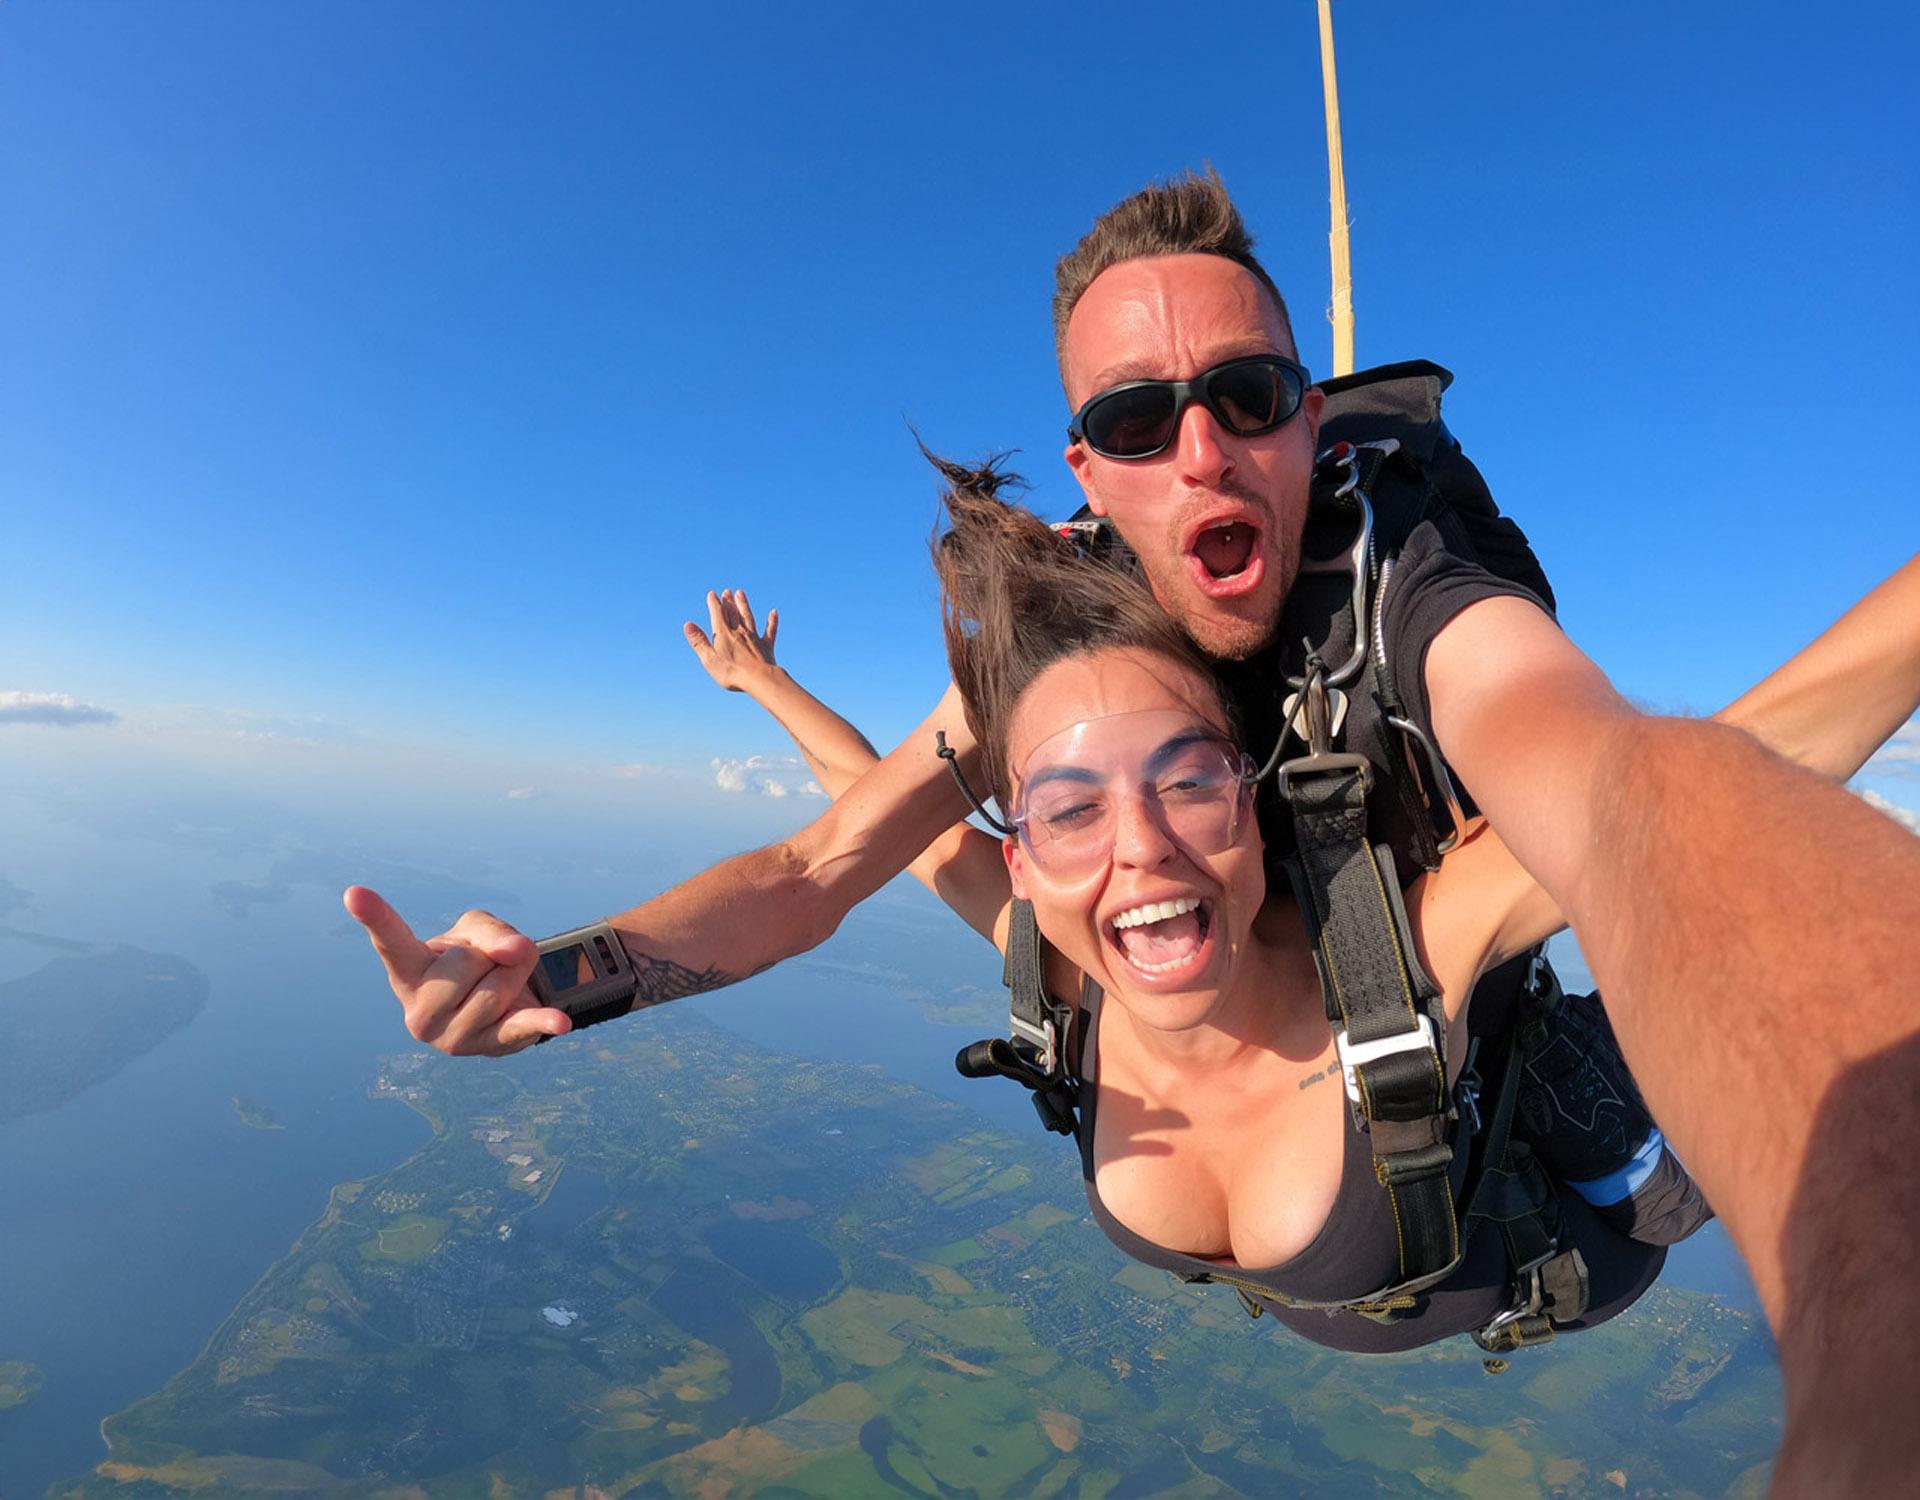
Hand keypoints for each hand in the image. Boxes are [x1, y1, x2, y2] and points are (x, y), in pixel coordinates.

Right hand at [343, 886, 571, 1055]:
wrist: (504, 1000)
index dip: (375, 918)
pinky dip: (543, 1022)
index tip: (354, 894)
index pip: (392, 942)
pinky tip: (559, 1022)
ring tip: (502, 982)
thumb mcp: (480, 930)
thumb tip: (515, 951)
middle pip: (470, 962)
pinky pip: (522, 1027)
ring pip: (499, 985)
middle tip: (486, 965)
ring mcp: (452, 1037)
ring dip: (514, 974)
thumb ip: (493, 932)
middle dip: (491, 954)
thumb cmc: (479, 960)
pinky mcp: (491, 1047)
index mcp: (407, 973)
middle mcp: (418, 1012)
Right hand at [684, 587, 779, 692]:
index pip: (717, 614)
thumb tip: (688, 624)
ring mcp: (754, 638)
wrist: (759, 679)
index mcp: (724, 635)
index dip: (714, 603)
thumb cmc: (731, 672)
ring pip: (748, 617)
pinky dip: (772, 621)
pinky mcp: (767, 647)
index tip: (712, 594)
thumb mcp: (709, 659)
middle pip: (733, 613)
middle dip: (729, 601)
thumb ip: (698, 641)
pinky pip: (770, 631)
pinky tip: (773, 612)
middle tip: (727, 591)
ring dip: (744, 605)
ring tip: (741, 594)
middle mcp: (740, 632)